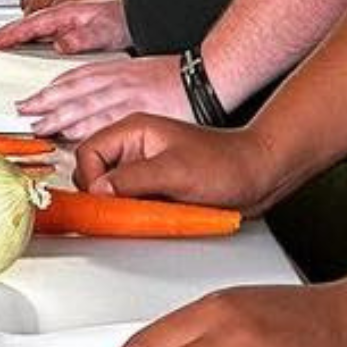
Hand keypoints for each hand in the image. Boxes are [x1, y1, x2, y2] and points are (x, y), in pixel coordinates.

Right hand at [0, 0, 129, 56]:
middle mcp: (63, 15)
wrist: (140, 13)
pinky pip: (44, 30)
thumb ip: (82, 37)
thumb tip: (60, 44)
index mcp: (65, 14)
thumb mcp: (105, 31)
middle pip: (26, 24)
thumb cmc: (124, 19)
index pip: (30, 25)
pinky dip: (31, 35)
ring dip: (15, 33)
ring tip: (1, 41)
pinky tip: (30, 42)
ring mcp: (66, 20)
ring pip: (34, 26)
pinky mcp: (72, 26)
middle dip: (5, 32)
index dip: (8, 34)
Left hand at [14, 54, 184, 141]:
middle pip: (74, 90)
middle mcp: (118, 82)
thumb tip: (96, 97)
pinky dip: (86, 127)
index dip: (53, 88)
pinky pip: (107, 120)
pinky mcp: (139, 113)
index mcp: (118, 71)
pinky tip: (70, 135)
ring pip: (86, 104)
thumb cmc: (177, 79)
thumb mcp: (140, 71)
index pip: (77, 77)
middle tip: (25, 112)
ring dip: (59, 115)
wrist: (207, 78)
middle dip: (47, 101)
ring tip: (39, 126)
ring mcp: (128, 97)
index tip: (35, 98)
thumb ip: (116, 84)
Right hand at [74, 113, 276, 209]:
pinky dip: (135, 213)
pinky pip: (130, 202)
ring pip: (111, 191)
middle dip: (105, 196)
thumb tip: (98, 190)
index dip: (91, 179)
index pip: (87, 153)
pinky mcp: (154, 187)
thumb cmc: (227, 164)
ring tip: (146, 211)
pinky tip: (153, 216)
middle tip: (125, 209)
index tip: (105, 200)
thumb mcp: (175, 171)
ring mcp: (144, 168)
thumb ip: (132, 179)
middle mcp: (135, 147)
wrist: (259, 176)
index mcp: (134, 131)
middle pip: (94, 174)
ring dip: (122, 206)